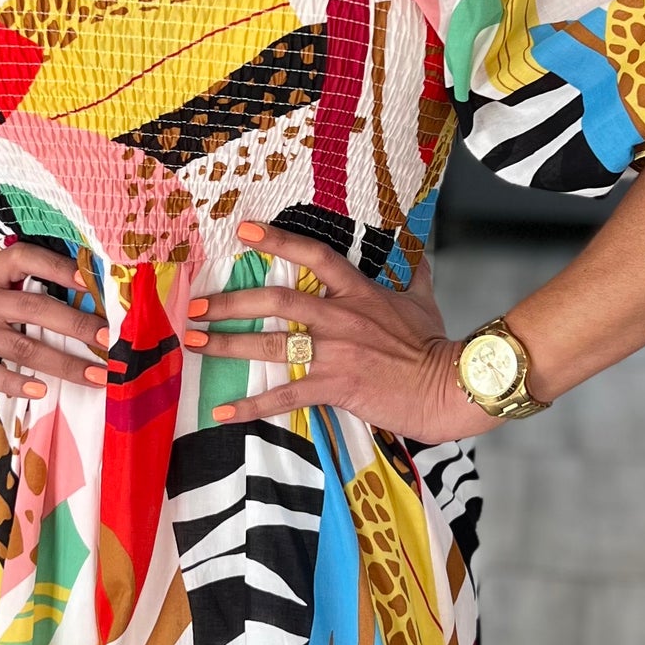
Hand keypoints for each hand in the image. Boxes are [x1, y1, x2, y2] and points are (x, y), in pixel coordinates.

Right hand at [0, 243, 108, 400]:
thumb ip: (13, 296)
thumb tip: (73, 305)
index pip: (23, 258)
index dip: (58, 265)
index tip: (90, 281)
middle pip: (35, 308)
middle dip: (78, 324)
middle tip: (109, 340)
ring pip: (24, 346)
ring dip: (65, 363)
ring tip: (95, 375)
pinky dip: (20, 383)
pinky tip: (43, 392)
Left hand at [188, 222, 490, 441]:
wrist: (450, 385)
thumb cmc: (435, 345)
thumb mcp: (423, 301)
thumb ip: (414, 274)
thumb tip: (419, 251)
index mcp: (358, 292)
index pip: (314, 256)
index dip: (278, 240)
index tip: (244, 231)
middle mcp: (340, 318)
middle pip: (275, 301)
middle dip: (230, 302)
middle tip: (196, 305)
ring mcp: (335, 353)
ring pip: (269, 346)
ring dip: (226, 345)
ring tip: (194, 344)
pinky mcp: (335, 388)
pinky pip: (284, 397)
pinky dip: (250, 407)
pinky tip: (222, 413)